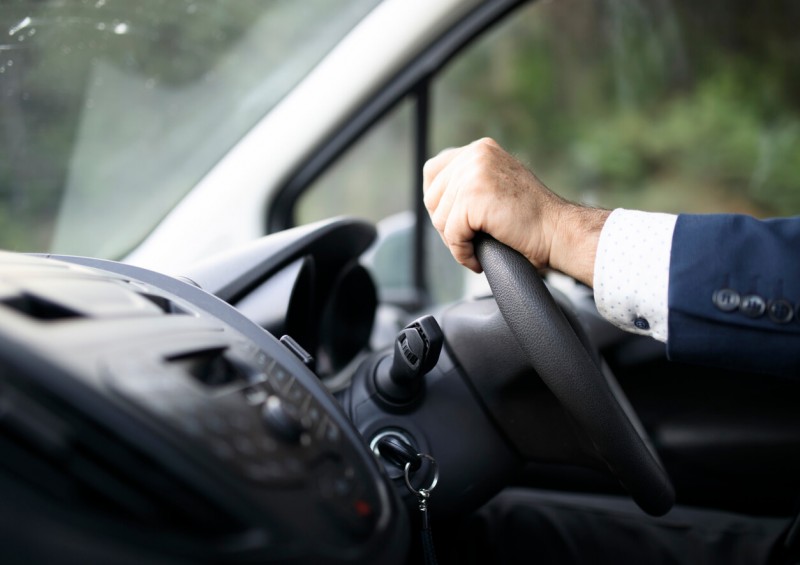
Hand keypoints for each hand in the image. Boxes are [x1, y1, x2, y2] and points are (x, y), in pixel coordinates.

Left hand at [422, 138, 608, 286]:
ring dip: (456, 241)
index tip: (452, 221)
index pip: (432, 171)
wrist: (558, 231)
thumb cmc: (532, 220)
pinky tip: (478, 259)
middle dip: (446, 225)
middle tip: (470, 239)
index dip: (437, 202)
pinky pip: (452, 234)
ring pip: (439, 219)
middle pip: (431, 198)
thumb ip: (470, 182)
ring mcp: (474, 173)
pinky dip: (462, 253)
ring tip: (478, 247)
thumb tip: (435, 200)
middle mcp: (476, 154)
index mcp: (480, 149)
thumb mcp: (497, 186)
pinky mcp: (474, 197)